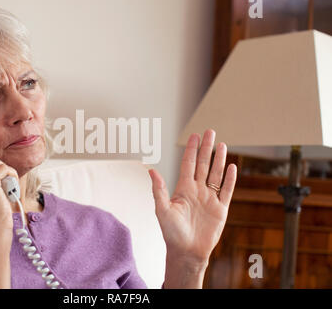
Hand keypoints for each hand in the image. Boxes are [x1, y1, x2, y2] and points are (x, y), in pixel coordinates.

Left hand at [148, 129, 236, 264]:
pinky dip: (230, 179)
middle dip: (206, 148)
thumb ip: (159, 190)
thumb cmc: (171, 233)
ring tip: (221, 145)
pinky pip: (227, 191)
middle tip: (210, 131)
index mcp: (183, 189)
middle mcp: (197, 190)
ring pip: (216, 174)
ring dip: (219, 160)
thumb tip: (151, 170)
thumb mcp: (162, 210)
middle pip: (203, 164)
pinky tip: (232, 166)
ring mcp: (209, 198)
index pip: (188, 164)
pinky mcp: (221, 209)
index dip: (191, 150)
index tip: (194, 135)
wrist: (186, 252)